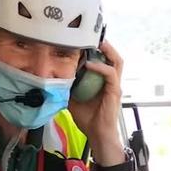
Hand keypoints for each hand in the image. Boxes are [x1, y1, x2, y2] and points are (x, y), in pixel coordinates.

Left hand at [69, 41, 124, 155]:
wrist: (97, 134)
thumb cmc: (88, 119)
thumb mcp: (72, 100)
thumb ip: (68, 88)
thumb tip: (54, 79)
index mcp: (102, 81)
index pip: (103, 61)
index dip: (95, 50)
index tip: (83, 41)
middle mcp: (110, 81)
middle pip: (113, 57)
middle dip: (105, 45)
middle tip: (93, 36)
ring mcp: (114, 85)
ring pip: (116, 61)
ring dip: (107, 50)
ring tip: (97, 42)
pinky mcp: (115, 91)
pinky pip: (110, 74)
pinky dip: (100, 67)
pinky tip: (89, 64)